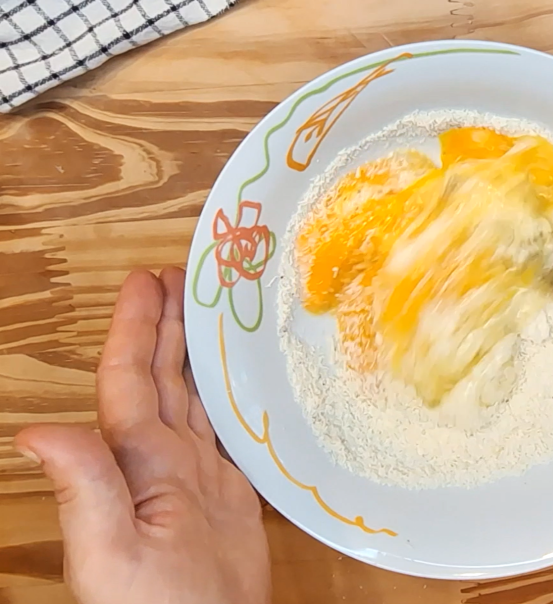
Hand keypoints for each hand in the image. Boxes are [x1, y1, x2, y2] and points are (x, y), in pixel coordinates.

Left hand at [15, 269, 269, 603]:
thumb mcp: (110, 551)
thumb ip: (83, 488)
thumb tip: (35, 430)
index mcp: (135, 461)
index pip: (129, 379)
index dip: (134, 328)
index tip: (146, 281)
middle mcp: (161, 459)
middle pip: (160, 376)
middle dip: (166, 324)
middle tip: (180, 277)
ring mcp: (196, 474)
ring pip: (192, 395)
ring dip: (195, 351)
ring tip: (206, 310)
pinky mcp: (229, 491)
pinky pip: (227, 427)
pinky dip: (231, 393)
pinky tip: (239, 377)